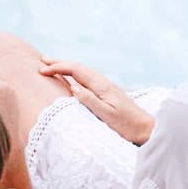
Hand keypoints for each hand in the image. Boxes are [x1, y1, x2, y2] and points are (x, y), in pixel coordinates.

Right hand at [38, 57, 152, 144]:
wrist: (145, 129)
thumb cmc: (127, 125)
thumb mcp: (106, 115)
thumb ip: (89, 100)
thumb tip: (73, 86)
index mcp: (102, 86)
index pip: (76, 70)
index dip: (58, 68)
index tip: (42, 70)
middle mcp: (104, 83)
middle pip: (78, 67)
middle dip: (60, 62)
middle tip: (42, 60)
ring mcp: (106, 87)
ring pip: (82, 71)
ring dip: (66, 66)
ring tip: (52, 65)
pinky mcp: (107, 92)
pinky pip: (86, 78)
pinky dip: (74, 74)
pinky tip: (71, 77)